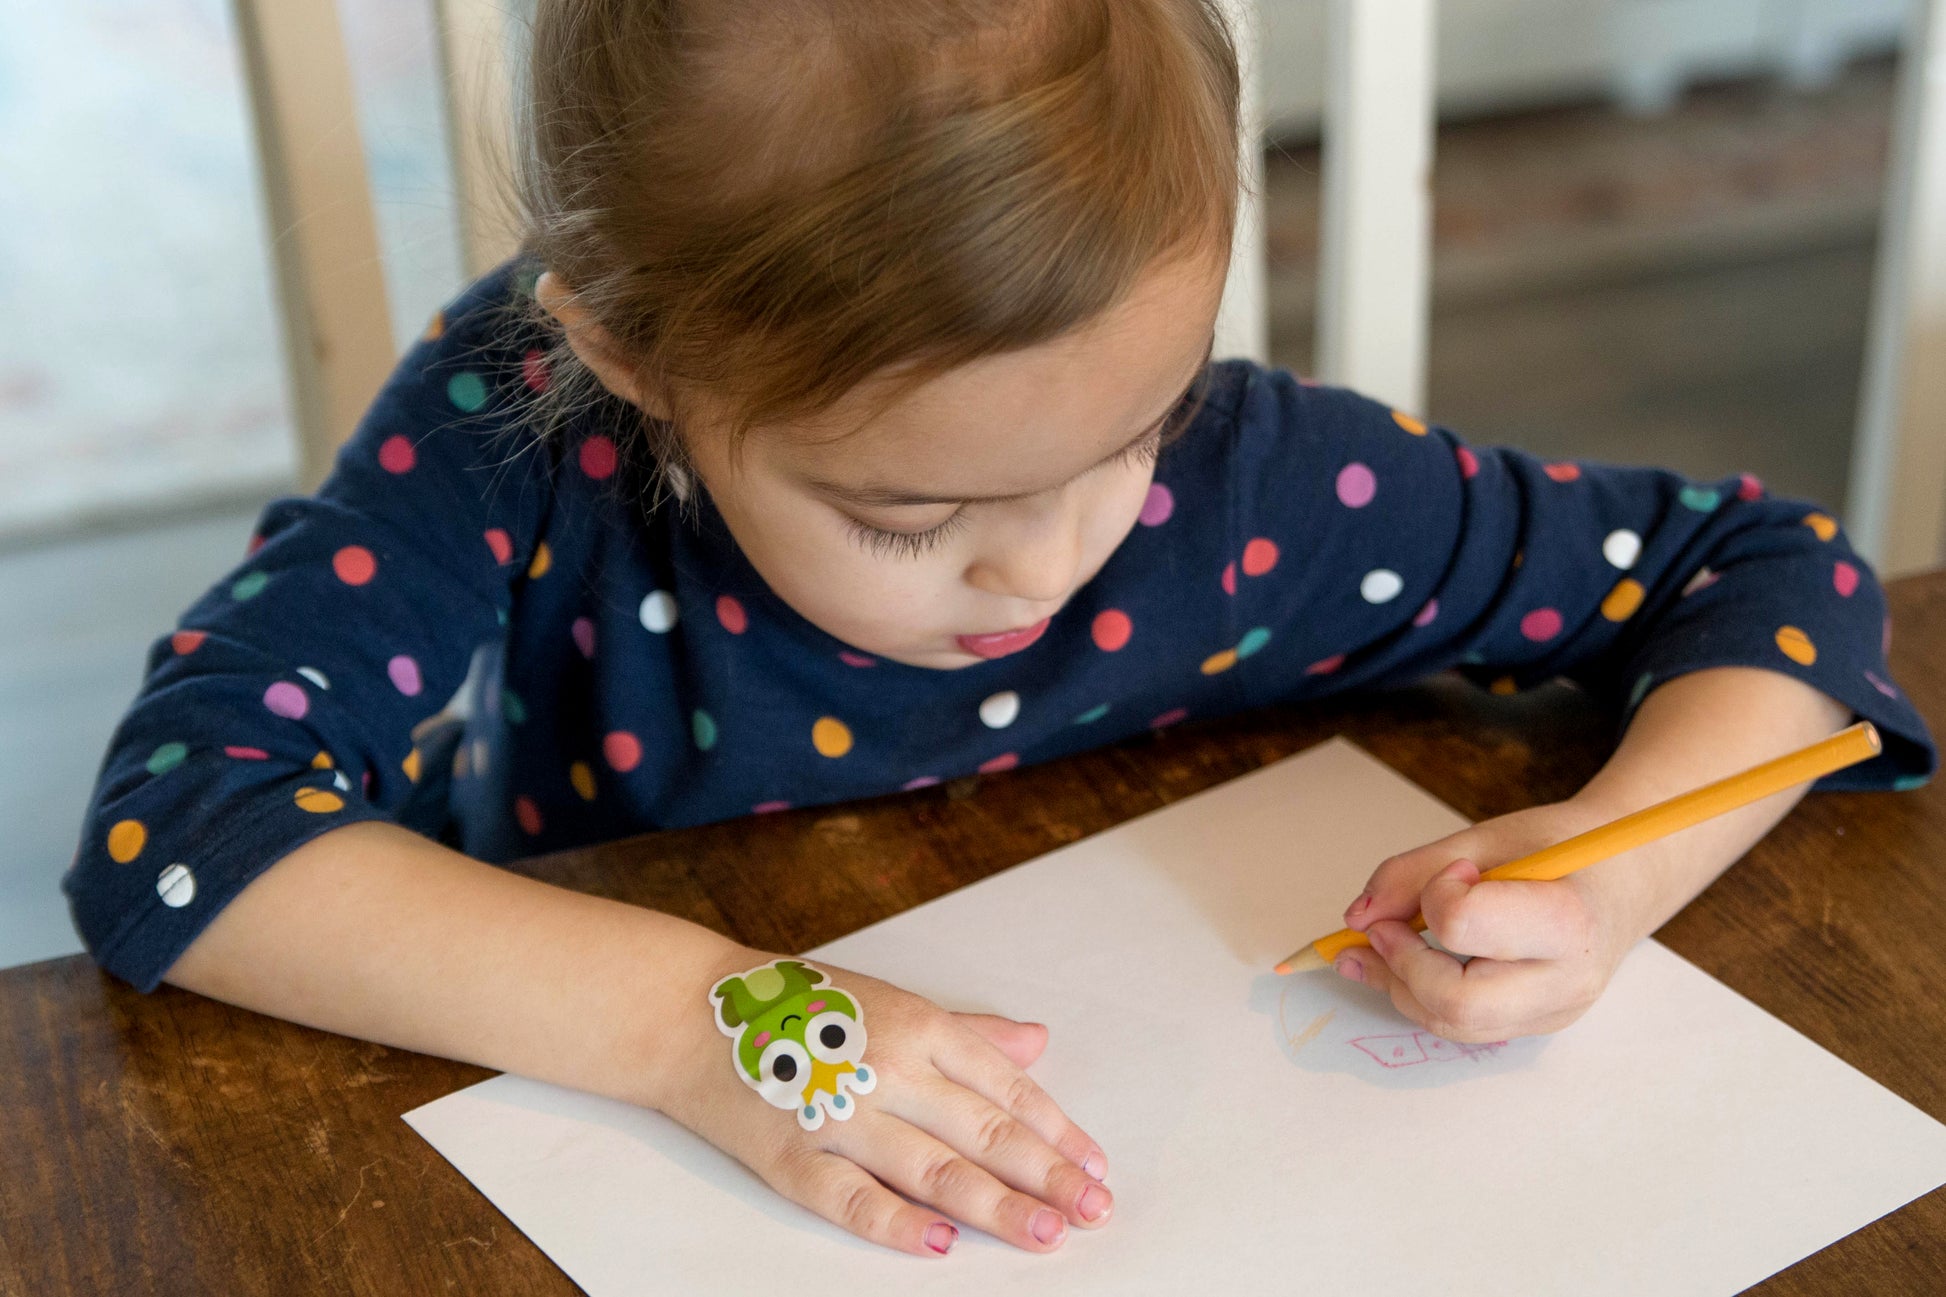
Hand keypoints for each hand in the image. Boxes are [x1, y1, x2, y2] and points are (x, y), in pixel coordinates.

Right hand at [648, 951, 1111, 1257]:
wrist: (691, 1014)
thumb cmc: (798, 1007)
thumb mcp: (892, 999)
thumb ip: (968, 1031)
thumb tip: (1037, 1042)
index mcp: (919, 1025)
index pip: (1007, 1087)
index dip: (1057, 1131)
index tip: (1095, 1166)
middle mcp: (889, 1068)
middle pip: (984, 1132)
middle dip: (1047, 1175)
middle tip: (1093, 1210)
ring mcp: (841, 1114)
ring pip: (935, 1169)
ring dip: (997, 1206)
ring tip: (1047, 1233)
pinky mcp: (794, 1157)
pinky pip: (854, 1198)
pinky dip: (898, 1222)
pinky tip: (944, 1242)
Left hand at [1335, 801, 1648, 1041]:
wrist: (1624, 877)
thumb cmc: (1561, 849)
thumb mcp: (1486, 839)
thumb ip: (1413, 873)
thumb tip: (1356, 918)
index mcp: (1565, 919)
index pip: (1465, 926)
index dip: (1435, 896)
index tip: (1451, 874)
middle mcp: (1566, 980)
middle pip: (1457, 1003)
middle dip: (1399, 967)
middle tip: (1378, 929)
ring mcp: (1555, 1012)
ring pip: (1454, 1025)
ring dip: (1400, 986)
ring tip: (1374, 945)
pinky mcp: (1539, 1025)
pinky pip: (1466, 1026)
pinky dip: (1424, 996)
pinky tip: (1403, 962)